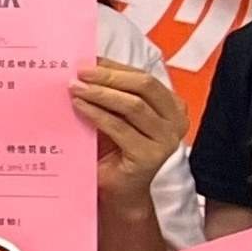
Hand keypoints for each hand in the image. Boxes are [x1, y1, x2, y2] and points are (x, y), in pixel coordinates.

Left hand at [75, 58, 188, 201]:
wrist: (118, 191)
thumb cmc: (114, 149)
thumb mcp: (116, 115)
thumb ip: (110, 93)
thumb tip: (85, 65)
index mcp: (172, 105)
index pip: (143, 77)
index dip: (115, 66)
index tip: (88, 59)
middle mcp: (176, 121)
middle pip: (144, 86)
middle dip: (109, 76)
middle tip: (80, 71)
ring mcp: (167, 140)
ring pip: (133, 105)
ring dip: (100, 93)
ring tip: (75, 87)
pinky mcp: (150, 156)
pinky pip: (120, 128)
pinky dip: (97, 114)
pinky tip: (79, 106)